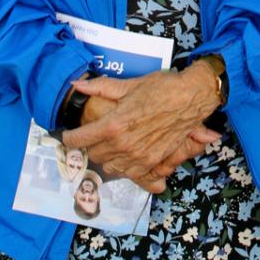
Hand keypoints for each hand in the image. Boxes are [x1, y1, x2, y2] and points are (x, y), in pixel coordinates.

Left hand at [62, 65, 222, 192]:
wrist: (191, 98)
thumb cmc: (162, 88)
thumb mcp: (130, 85)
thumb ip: (102, 87)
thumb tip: (78, 84)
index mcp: (113, 124)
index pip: (81, 139)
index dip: (70, 138)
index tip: (68, 136)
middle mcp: (122, 145)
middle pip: (94, 154)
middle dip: (89, 146)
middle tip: (92, 136)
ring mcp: (137, 157)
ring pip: (109, 167)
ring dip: (105, 157)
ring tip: (108, 146)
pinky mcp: (151, 162)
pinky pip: (128, 174)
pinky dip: (122, 167)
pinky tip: (124, 157)